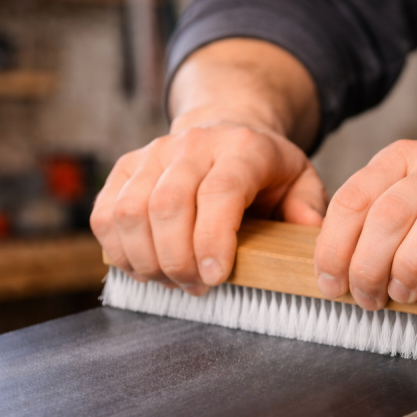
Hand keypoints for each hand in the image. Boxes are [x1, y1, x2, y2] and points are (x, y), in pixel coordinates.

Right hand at [89, 38, 322, 294]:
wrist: (225, 128)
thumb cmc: (265, 170)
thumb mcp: (301, 182)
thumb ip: (309, 211)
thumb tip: (311, 241)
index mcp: (242, 148)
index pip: (219, 192)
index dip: (212, 239)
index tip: (215, 277)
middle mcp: (193, 145)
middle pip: (168, 205)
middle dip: (178, 260)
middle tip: (196, 287)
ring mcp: (153, 153)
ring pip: (130, 212)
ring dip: (147, 260)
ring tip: (172, 280)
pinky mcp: (124, 168)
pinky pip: (106, 214)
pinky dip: (118, 251)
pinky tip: (144, 267)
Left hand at [314, 135, 416, 310]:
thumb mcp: (415, 186)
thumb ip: (378, 214)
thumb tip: (333, 266)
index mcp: (404, 158)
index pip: (353, 199)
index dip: (334, 248)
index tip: (332, 284)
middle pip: (389, 214)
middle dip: (368, 267)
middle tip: (369, 299)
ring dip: (410, 267)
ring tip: (404, 294)